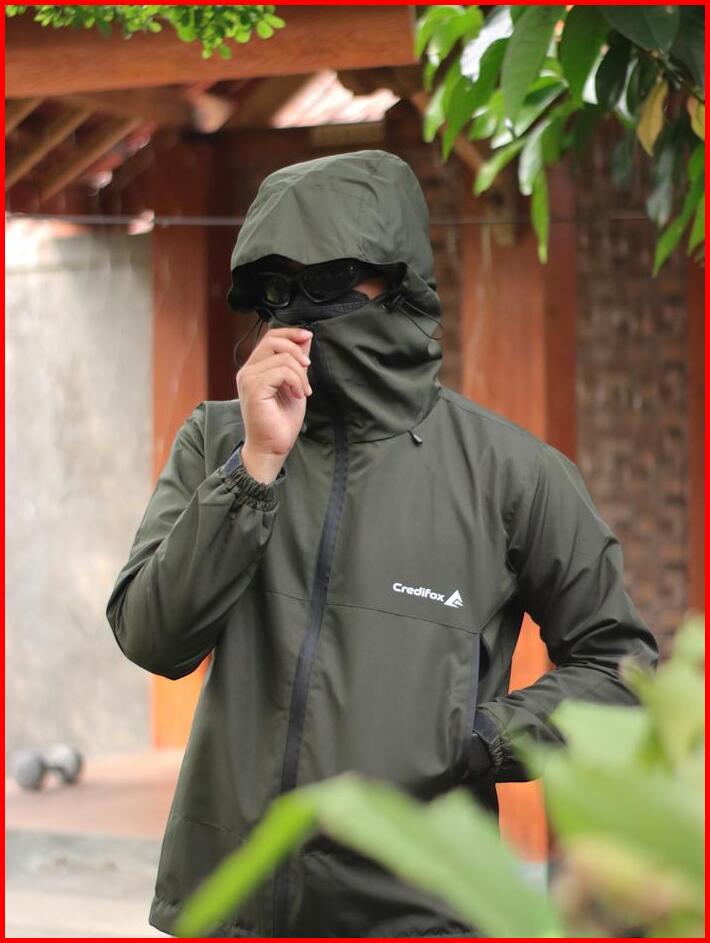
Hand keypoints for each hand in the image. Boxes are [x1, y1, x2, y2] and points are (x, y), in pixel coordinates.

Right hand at [236, 326, 312, 483]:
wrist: (273, 447)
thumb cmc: (281, 421)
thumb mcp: (295, 385)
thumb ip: (297, 363)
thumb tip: (305, 340)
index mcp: (255, 368)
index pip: (270, 337)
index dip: (290, 333)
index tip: (308, 336)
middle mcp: (248, 371)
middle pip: (273, 340)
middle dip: (297, 351)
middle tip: (308, 368)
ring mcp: (248, 378)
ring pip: (282, 357)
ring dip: (300, 374)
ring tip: (302, 392)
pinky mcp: (254, 388)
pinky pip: (281, 371)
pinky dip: (296, 381)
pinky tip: (297, 395)